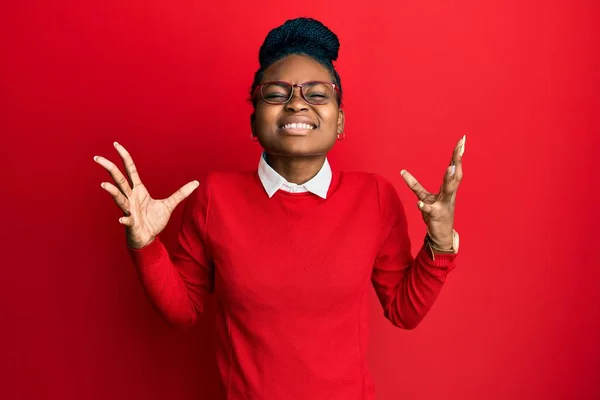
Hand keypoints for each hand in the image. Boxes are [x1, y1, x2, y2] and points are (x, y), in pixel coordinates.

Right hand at [94, 142, 199, 248]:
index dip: (124, 157)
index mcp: (138, 190)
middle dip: (109, 168)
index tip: (116, 145)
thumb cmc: (154, 221)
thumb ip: (181, 193)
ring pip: (119, 198)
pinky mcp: (131, 223)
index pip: (129, 170)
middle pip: (119, 180)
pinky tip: (122, 219)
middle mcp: (130, 197)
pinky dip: (125, 219)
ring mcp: (129, 210)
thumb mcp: (169, 205)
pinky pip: (127, 220)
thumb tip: (196, 183)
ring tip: (104, 185)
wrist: (148, 239)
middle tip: (97, 158)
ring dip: (112, 192)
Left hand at [400, 135, 464, 249]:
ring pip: (448, 190)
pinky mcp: (436, 215)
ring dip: (449, 179)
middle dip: (458, 160)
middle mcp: (449, 194)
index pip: (454, 168)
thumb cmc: (436, 213)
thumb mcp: (425, 196)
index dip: (457, 154)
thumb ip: (415, 184)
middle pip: (455, 175)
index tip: (462, 140)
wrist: (441, 235)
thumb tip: (402, 171)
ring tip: (450, 167)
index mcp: (448, 188)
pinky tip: (420, 203)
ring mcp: (444, 205)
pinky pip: (430, 210)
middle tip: (461, 146)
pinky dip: (425, 206)